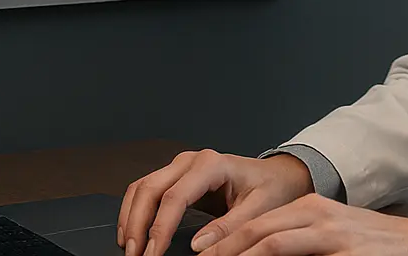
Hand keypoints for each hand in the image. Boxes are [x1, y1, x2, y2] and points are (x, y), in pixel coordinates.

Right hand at [118, 149, 313, 255]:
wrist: (277, 175)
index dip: (160, 229)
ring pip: (143, 187)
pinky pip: (147, 189)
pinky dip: (135, 210)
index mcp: (211, 164)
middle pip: (150, 189)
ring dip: (131, 218)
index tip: (153, 255)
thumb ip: (230, 227)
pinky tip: (132, 232)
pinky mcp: (177, 176)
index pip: (174, 198)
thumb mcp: (258, 209)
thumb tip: (199, 246)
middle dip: (137, 225)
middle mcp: (191, 160)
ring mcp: (181, 166)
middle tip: (136, 255)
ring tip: (130, 248)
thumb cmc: (270, 188)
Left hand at [200, 194, 407, 255]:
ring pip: (269, 240)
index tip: (202, 254)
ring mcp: (327, 230)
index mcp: (309, 209)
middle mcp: (314, 214)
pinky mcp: (339, 248)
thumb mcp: (332, 238)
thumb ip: (298, 243)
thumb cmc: (374, 247)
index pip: (257, 222)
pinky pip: (291, 253)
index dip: (226, 238)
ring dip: (237, 252)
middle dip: (222, 246)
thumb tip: (261, 252)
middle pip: (256, 228)